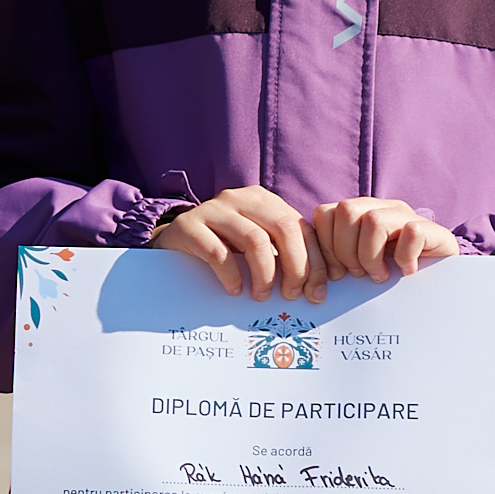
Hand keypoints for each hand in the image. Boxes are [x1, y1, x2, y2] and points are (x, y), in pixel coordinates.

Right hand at [151, 186, 328, 299]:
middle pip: (283, 228)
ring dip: (265, 274)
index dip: (316, 262)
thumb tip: (320, 287)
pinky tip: (234, 289)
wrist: (173, 241)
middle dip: (296, 267)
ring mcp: (212, 209)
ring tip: (260, 295)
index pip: (301, 227)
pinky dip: (232, 276)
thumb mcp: (256, 244)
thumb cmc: (223, 247)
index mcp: (263, 199)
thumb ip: (285, 254)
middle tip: (291, 295)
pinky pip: (219, 253)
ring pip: (255, 240)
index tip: (317, 293)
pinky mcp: (188, 226)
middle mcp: (239, 198)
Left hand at [314, 195, 462, 281]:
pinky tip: (408, 271)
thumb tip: (313, 276)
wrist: (442, 282)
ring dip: (372, 255)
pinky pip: (411, 232)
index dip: (325, 245)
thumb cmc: (393, 276)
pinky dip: (405, 256)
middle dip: (346, 250)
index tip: (337, 273)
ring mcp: (408, 216)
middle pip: (346, 210)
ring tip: (381, 275)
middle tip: (360, 273)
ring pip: (373, 220)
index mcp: (359, 213)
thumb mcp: (360, 266)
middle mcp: (382, 208)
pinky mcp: (433, 229)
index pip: (324, 213)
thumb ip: (339, 260)